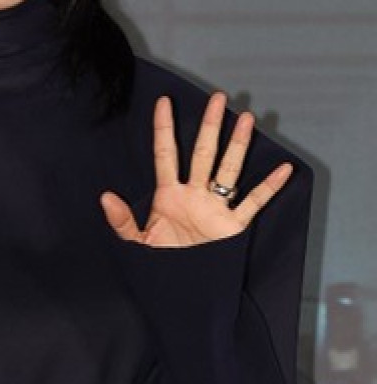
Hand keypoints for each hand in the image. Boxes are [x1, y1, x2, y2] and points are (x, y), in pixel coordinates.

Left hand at [100, 93, 292, 247]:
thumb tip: (105, 197)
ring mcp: (214, 208)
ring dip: (237, 145)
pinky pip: (253, 203)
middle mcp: (193, 195)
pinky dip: (268, 188)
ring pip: (228, 169)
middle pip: (202, 152)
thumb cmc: (159, 264)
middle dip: (210, 126)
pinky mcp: (232, 227)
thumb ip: (121, 220)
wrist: (180, 289)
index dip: (164, 128)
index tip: (163, 102)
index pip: (165, 153)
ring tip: (246, 119)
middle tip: (217, 99)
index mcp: (168, 195)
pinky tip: (282, 169)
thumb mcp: (136, 242)